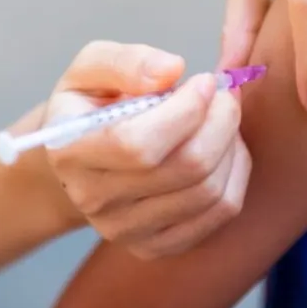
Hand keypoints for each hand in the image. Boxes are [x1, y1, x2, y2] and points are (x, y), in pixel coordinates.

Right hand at [44, 41, 250, 258]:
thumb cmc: (90, 106)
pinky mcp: (156, 245)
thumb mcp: (91, 68)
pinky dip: (235, 173)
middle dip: (221, 122)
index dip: (186, 111)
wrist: (81, 161)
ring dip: (231, 145)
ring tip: (222, 118)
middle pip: (184, 169)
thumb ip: (125, 62)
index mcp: (71, 152)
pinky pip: (220, 213)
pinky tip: (225, 148)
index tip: (205, 82)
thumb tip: (171, 70)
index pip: (139, 145)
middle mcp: (95, 200)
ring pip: (209, 192)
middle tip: (225, 94)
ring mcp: (126, 230)